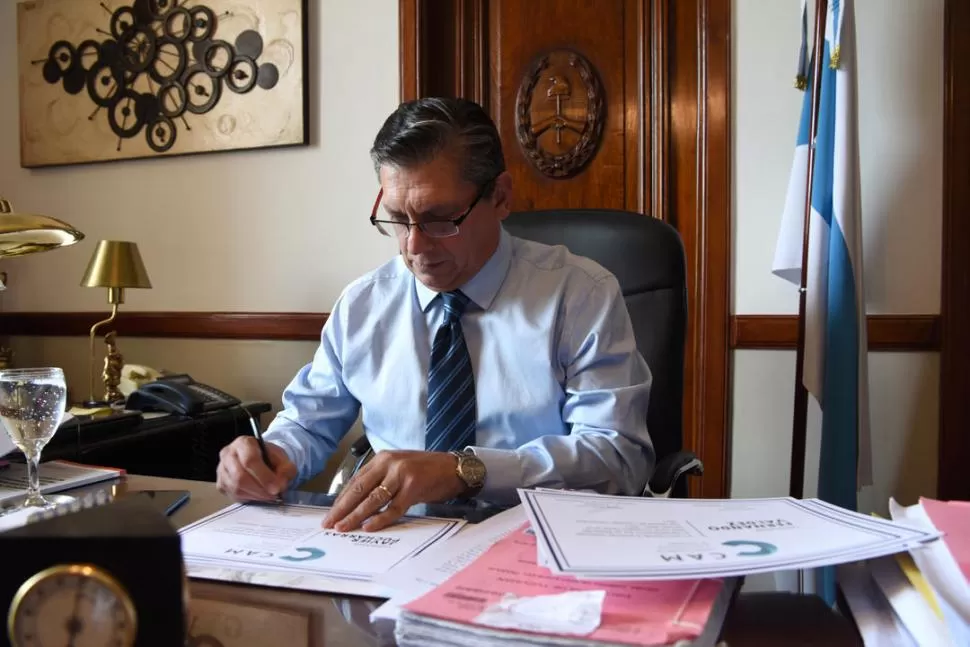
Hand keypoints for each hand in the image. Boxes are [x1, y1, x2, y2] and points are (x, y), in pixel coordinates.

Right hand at [216, 437, 296, 501]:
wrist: (260, 458)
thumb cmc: (269, 457)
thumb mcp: (283, 458)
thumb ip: (286, 469)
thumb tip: (280, 485)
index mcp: (243, 443)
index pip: (250, 459)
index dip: (264, 476)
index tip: (276, 488)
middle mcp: (228, 454)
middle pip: (240, 476)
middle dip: (260, 489)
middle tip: (274, 495)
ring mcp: (222, 470)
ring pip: (236, 488)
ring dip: (256, 495)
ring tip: (269, 496)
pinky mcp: (220, 484)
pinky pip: (233, 495)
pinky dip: (249, 498)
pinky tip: (259, 496)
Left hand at [322, 450, 463, 531]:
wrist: (453, 468)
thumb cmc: (426, 470)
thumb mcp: (398, 469)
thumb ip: (380, 480)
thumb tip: (357, 502)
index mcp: (383, 458)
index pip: (356, 480)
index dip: (342, 498)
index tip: (331, 513)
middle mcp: (389, 463)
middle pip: (359, 489)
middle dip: (342, 508)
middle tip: (329, 523)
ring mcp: (401, 474)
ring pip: (373, 499)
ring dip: (355, 516)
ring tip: (343, 528)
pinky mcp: (413, 487)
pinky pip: (393, 508)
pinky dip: (380, 519)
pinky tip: (369, 527)